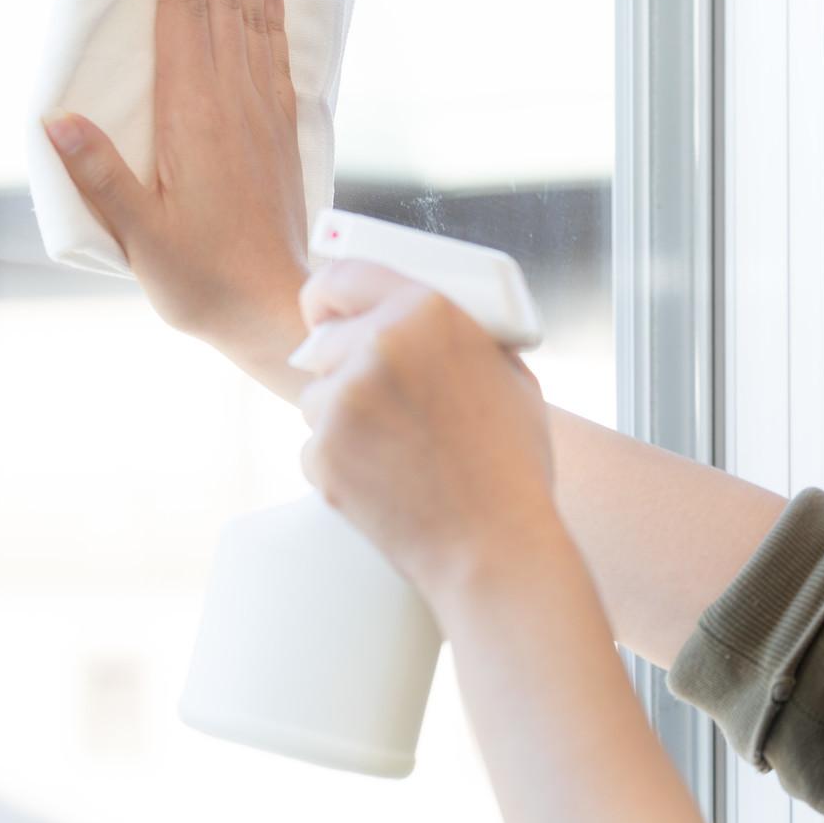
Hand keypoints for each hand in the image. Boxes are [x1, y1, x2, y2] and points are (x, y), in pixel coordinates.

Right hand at [41, 0, 309, 379]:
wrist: (276, 310)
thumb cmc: (200, 278)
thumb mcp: (138, 235)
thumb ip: (99, 175)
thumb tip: (54, 117)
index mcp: (192, 116)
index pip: (184, 14)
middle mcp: (231, 99)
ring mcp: (260, 111)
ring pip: (250, 13)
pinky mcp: (278, 130)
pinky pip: (274, 51)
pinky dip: (270, 8)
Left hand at [294, 260, 562, 606]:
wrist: (494, 546)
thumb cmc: (509, 463)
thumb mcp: (507, 374)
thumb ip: (458, 335)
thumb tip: (422, 318)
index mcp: (427, 309)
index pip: (340, 276)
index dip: (324, 296)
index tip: (321, 312)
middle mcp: (378, 344)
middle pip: (322, 342)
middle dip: (339, 368)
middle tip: (370, 400)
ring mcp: (344, 399)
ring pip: (314, 396)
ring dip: (339, 417)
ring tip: (395, 450)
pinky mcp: (323, 450)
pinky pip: (314, 444)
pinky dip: (338, 462)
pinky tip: (384, 480)